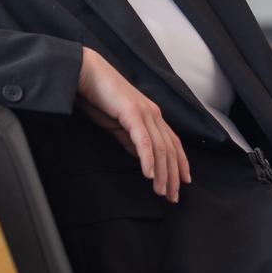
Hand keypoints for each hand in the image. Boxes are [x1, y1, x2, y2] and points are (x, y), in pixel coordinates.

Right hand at [76, 47, 190, 202]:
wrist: (87, 75)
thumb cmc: (100, 99)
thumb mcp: (119, 126)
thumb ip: (132, 141)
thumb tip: (143, 158)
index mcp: (153, 116)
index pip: (173, 144)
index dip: (181, 164)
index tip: (183, 184)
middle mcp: (154, 114)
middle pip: (170, 149)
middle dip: (173, 175)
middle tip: (173, 197)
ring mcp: (145, 112)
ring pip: (160, 148)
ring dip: (162, 173)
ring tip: (161, 192)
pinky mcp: (132, 113)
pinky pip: (143, 140)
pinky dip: (148, 159)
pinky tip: (148, 174)